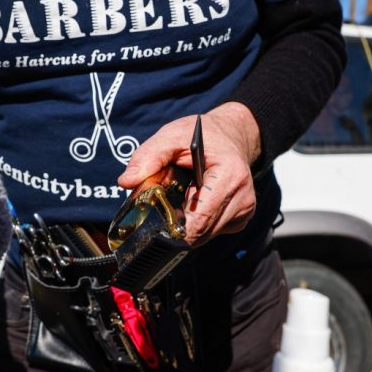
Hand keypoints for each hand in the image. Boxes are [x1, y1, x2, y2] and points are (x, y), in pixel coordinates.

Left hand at [118, 102, 260, 246]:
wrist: (231, 136)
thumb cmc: (202, 136)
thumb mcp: (172, 137)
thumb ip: (149, 157)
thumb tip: (126, 181)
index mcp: (230, 176)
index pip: (200, 219)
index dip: (174, 227)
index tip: (156, 223)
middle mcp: (242, 198)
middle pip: (201, 232)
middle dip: (178, 224)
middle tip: (167, 203)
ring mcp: (244, 211)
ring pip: (205, 235)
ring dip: (188, 223)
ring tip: (184, 197)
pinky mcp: (240, 219)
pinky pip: (212, 231)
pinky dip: (199, 222)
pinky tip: (196, 201)